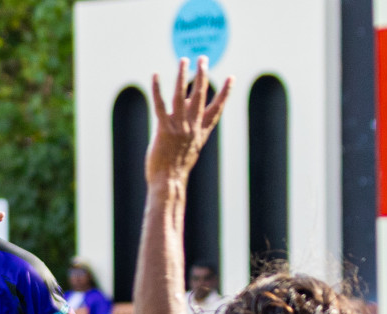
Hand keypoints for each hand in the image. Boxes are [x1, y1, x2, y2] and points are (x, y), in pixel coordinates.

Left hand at [146, 57, 233, 186]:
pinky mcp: (164, 129)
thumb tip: (187, 110)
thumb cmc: (176, 167)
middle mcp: (192, 127)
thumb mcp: (189, 148)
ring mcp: (179, 127)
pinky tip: (155, 75)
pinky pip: (160, 105)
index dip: (225, 93)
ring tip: (184, 60)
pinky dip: (157, 89)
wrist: (169, 181)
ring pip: (182, 95)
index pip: (217, 108)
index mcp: (201, 132)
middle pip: (200, 96)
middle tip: (203, 58)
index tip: (231, 78)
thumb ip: (190, 128)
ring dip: (183, 75)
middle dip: (202, 75)